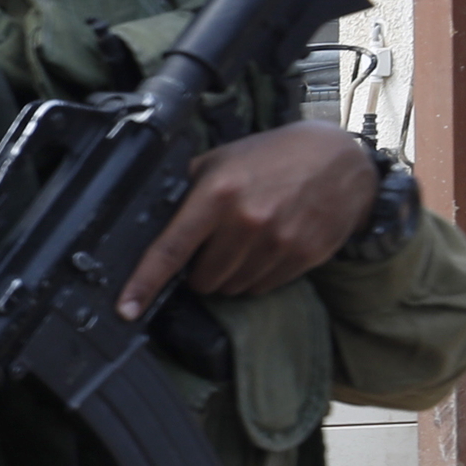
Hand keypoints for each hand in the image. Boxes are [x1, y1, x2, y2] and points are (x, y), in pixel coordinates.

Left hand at [117, 123, 377, 317]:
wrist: (339, 158)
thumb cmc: (270, 157)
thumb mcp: (219, 161)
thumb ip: (185, 190)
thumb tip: (149, 221)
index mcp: (217, 195)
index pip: (171, 249)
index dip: (144, 283)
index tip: (126, 308)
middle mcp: (247, 221)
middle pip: (202, 279)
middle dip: (199, 270)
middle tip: (212, 246)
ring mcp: (279, 241)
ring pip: (232, 287)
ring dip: (228, 275)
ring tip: (242, 242)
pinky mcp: (305, 255)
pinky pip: (263, 287)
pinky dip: (256, 276)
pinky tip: (266, 248)